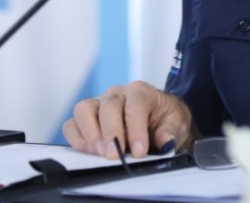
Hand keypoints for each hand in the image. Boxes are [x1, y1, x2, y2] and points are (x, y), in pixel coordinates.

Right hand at [62, 81, 193, 158]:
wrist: (156, 119)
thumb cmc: (163, 119)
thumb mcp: (177, 123)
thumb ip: (171, 131)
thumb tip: (166, 141)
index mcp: (140, 92)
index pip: (135, 105)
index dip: (135, 129)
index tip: (138, 152)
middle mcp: (117, 94)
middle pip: (108, 107)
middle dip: (111, 133)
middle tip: (115, 156)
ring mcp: (99, 104)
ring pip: (84, 109)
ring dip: (90, 134)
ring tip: (101, 154)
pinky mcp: (86, 119)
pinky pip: (72, 124)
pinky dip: (77, 139)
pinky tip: (90, 152)